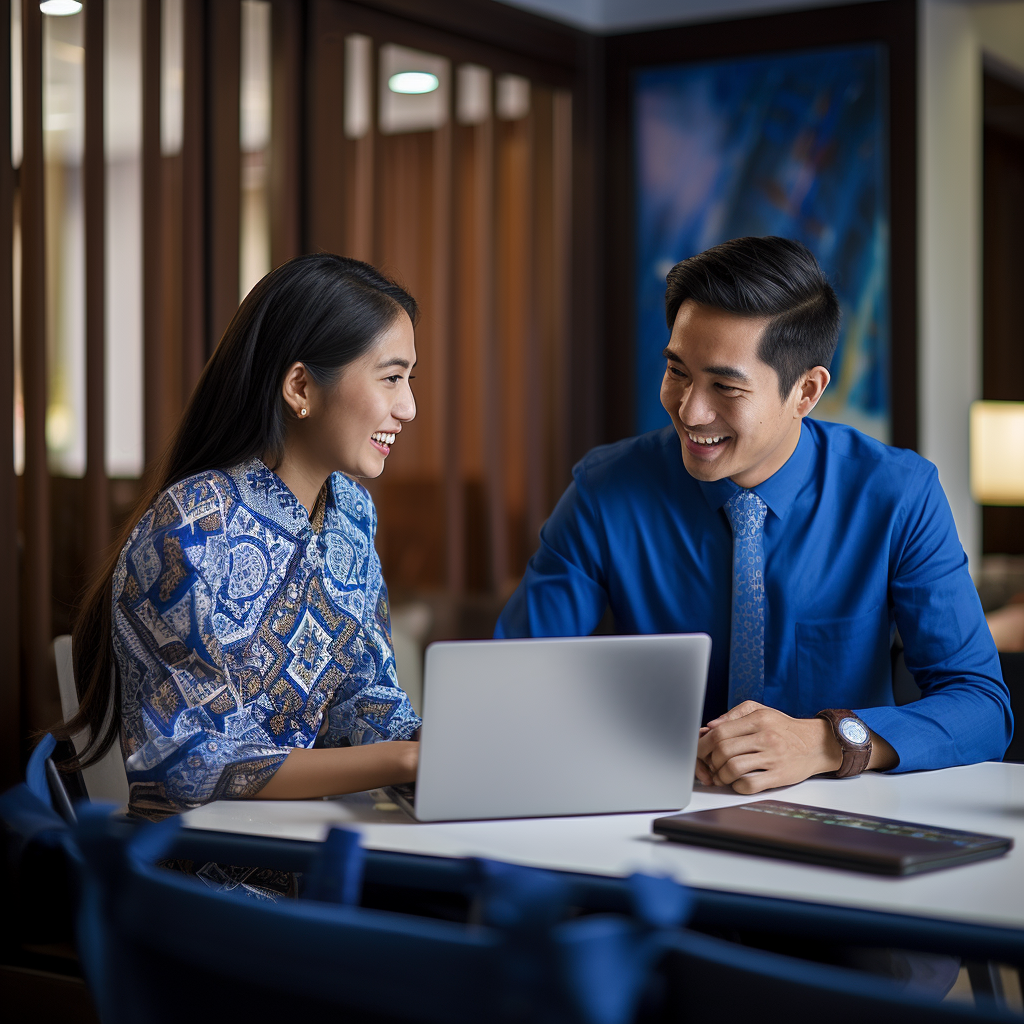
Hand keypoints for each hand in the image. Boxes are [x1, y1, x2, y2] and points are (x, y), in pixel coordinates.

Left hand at [695, 701, 841, 793]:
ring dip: (720, 775)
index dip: (704, 743)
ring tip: (720, 775)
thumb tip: (710, 727)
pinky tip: (736, 782)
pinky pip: (750, 784)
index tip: (700, 750)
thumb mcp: (761, 712)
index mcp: (758, 719)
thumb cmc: (784, 728)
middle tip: (709, 765)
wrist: (817, 743)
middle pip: (723, 750)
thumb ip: (734, 716)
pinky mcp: (780, 775)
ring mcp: (773, 757)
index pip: (720, 732)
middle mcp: (765, 737)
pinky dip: (737, 786)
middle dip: (709, 760)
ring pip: (733, 768)